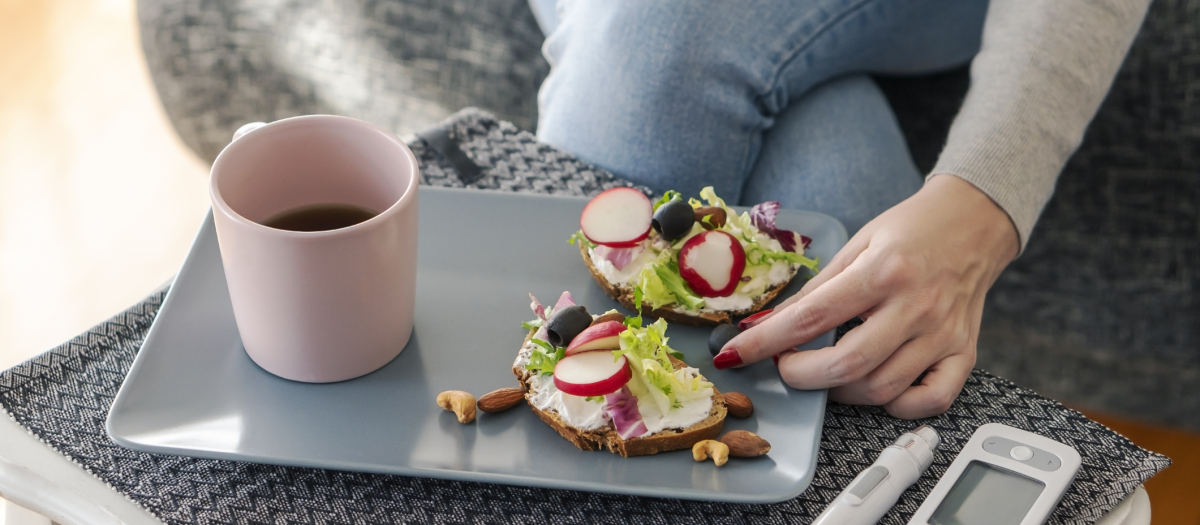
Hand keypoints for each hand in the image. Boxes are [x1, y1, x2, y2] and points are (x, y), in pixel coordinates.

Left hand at [713, 175, 1018, 418]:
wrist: (976, 221)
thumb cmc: (911, 230)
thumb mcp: (857, 243)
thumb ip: (818, 289)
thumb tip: (770, 324)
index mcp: (883, 271)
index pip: (811, 317)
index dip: (765, 341)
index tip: (734, 354)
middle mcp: (915, 306)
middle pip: (846, 365)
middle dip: (800, 375)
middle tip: (786, 366)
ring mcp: (942, 334)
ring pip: (881, 389)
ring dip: (840, 392)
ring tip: (825, 373)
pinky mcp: (964, 352)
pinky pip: (930, 400)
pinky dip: (898, 406)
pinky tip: (876, 387)